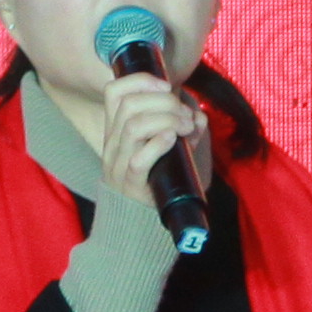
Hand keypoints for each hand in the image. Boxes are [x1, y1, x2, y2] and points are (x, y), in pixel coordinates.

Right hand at [93, 65, 210, 222]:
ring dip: (166, 120)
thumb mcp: (162, 151)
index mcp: (116, 132)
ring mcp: (119, 166)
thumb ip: (179, 130)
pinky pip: (138, 160)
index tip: (165, 87)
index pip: (114, 92)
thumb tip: (198, 115)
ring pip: (133, 126)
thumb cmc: (152, 184)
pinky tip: (173, 139)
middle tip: (185, 116)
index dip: (140, 81)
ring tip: (186, 128)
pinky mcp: (131, 186)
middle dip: (164, 102)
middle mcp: (113, 145)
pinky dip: (158, 143)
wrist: (135, 230)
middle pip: (129, 105)